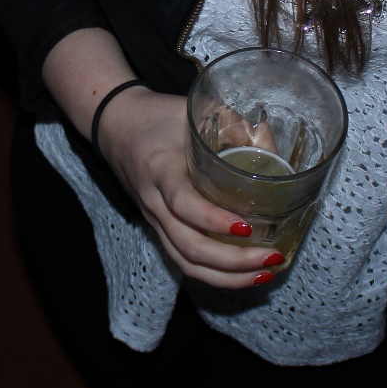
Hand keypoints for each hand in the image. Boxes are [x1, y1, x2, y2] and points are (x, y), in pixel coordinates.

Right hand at [96, 87, 283, 288]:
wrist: (115, 126)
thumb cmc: (156, 117)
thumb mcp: (190, 111)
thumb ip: (228, 122)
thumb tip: (267, 141)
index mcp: (160, 169)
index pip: (183, 203)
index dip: (213, 220)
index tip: (246, 228)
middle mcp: (155, 202)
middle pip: (188, 246)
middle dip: (232, 261)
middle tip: (271, 258)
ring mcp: (155, 220)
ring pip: (186, 262)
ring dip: (226, 276)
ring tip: (265, 275)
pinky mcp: (160, 228)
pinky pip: (184, 260)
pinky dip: (214, 274)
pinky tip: (243, 274)